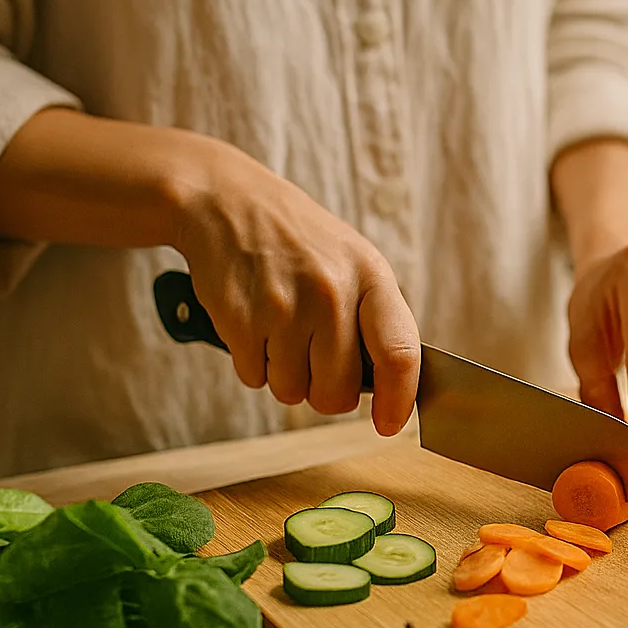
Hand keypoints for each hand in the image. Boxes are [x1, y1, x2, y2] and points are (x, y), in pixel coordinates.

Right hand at [173, 140, 419, 434]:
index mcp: (371, 277)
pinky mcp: (240, 319)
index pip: (400, 354)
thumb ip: (375, 320)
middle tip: (314, 364)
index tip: (389, 424)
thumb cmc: (300, 244)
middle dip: (326, 393)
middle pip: (339, 391)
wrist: (227, 202)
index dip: (398, 401)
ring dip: (285, 377)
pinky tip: (254, 324)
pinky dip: (253, 365)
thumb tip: (390, 389)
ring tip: (280, 332)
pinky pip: (255, 379)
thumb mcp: (353, 263)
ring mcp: (285, 306)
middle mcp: (332, 292)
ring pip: (293, 392)